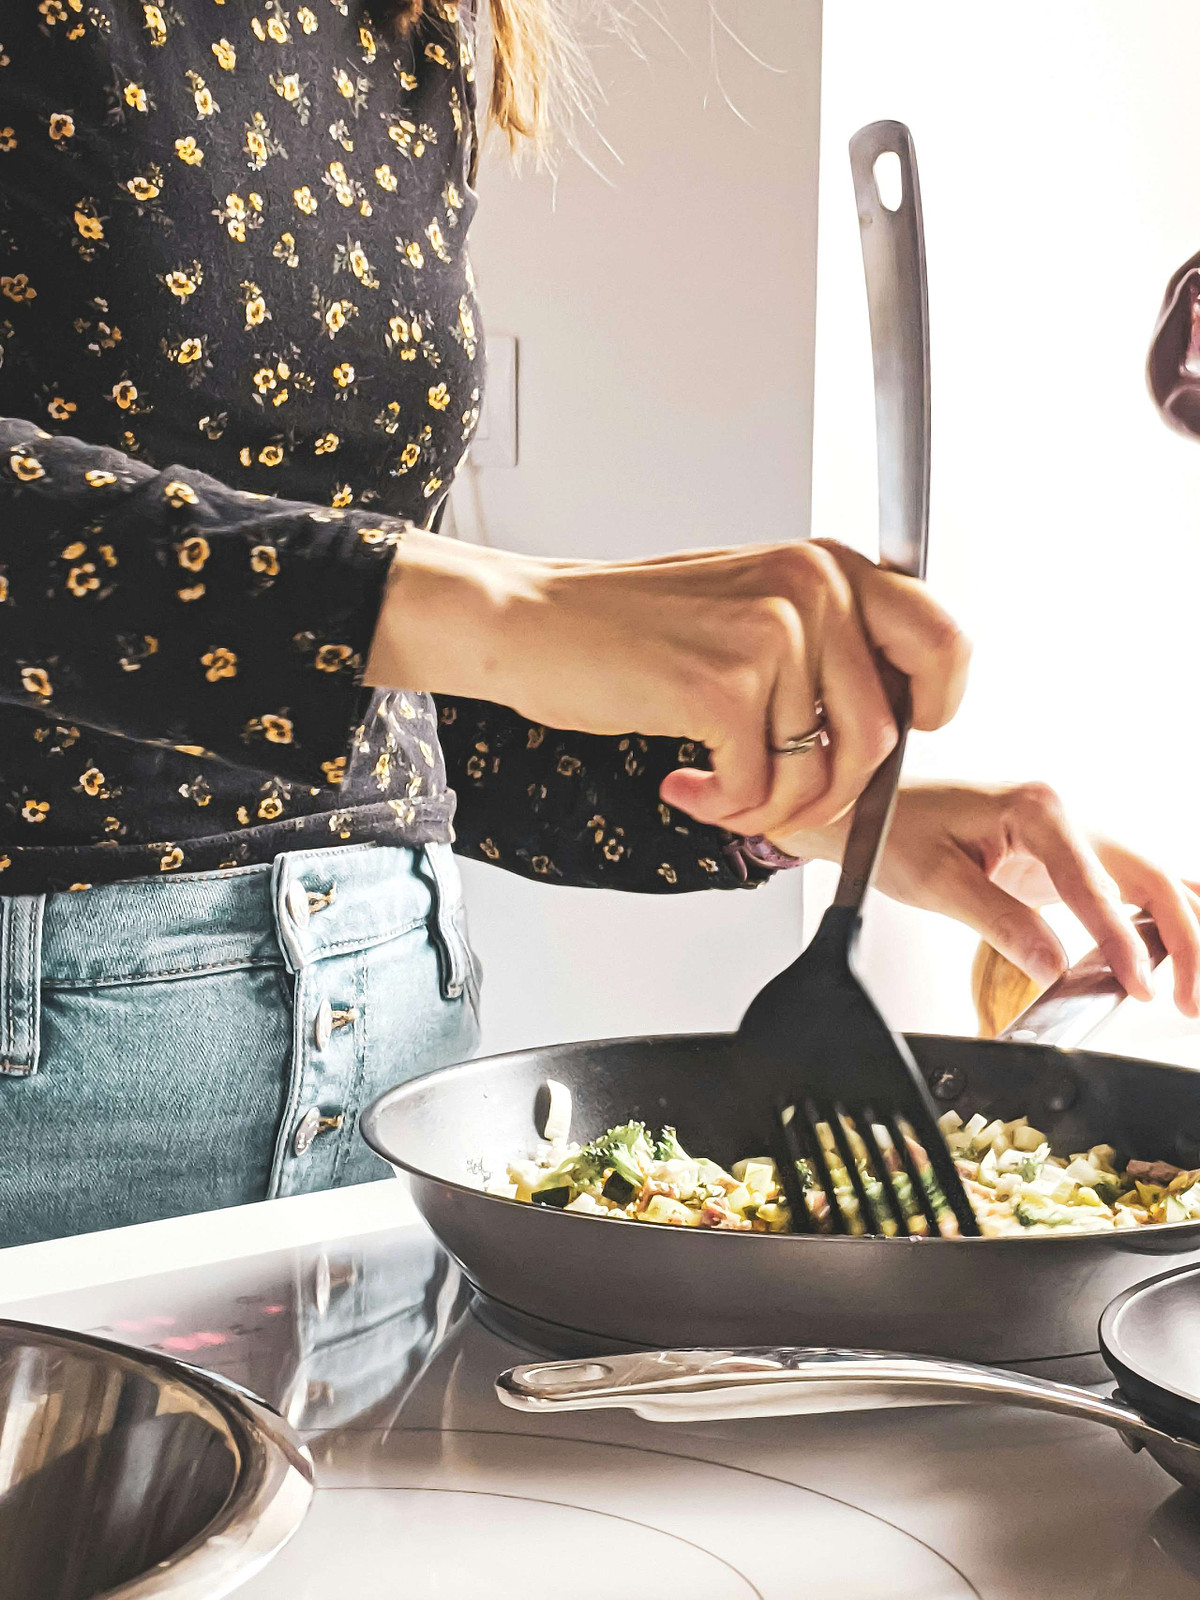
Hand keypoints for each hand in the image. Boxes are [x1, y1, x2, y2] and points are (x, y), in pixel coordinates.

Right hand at [366, 533, 969, 836]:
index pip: (944, 641)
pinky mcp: (723, 685)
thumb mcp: (750, 608)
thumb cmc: (633, 626)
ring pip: (822, 774)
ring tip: (727, 793)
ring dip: (774, 809)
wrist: (536, 623)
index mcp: (826, 565)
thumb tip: (888, 724)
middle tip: (787, 801)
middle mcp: (812, 586)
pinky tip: (690, 783)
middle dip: (836, 794)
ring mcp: (771, 634)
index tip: (887, 739)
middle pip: (884, 735)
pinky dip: (727, 806)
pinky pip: (760, 789)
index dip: (932, 709)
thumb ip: (825, 648)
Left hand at [776, 779, 1199, 1016]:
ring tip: (1193, 988)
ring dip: (1182, 929)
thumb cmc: (892, 829)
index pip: (1098, 886)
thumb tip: (1054, 967)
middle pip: (1152, 878)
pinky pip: (1129, 883)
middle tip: (1189, 1002)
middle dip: (1183, 940)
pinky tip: (1176, 951)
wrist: (866, 804)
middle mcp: (1069, 812)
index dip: (1124, 943)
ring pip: (1153, 879)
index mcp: (1041, 808)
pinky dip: (1158, 915)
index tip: (1138, 987)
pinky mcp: (1067, 853)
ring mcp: (1074, 831)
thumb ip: (1001, 923)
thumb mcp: (938, 881)